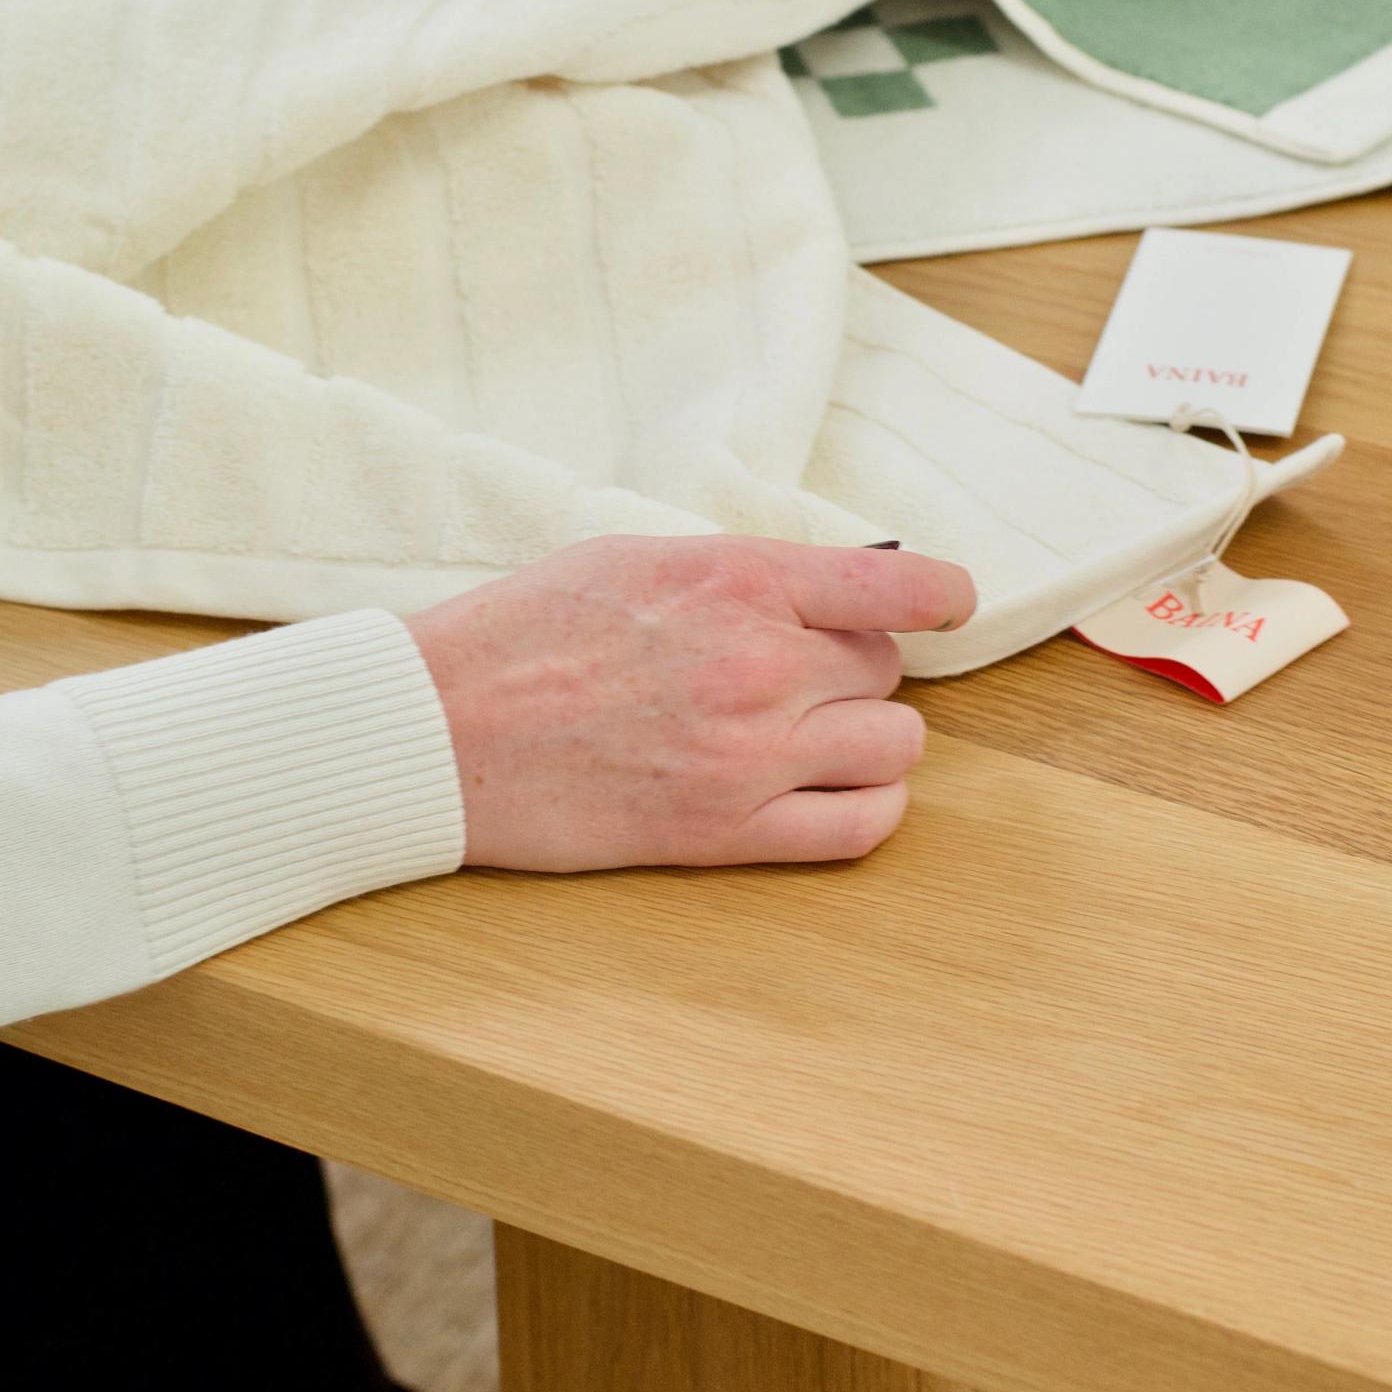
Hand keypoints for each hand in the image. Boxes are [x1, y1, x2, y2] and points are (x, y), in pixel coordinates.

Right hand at [407, 535, 976, 871]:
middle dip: (856, 667)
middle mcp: (759, 664)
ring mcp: (749, 755)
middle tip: (798, 672)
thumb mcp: (637, 557)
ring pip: (895, 745)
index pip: (896, 582)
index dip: (940, 593)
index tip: (949, 601)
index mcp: (737, 579)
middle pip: (886, 668)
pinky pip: (862, 826)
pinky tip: (835, 788)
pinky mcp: (727, 834)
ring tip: (816, 731)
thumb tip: (827, 585)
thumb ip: (742, 571)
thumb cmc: (523, 632)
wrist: (442, 728)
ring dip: (870, 736)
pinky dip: (870, 806)